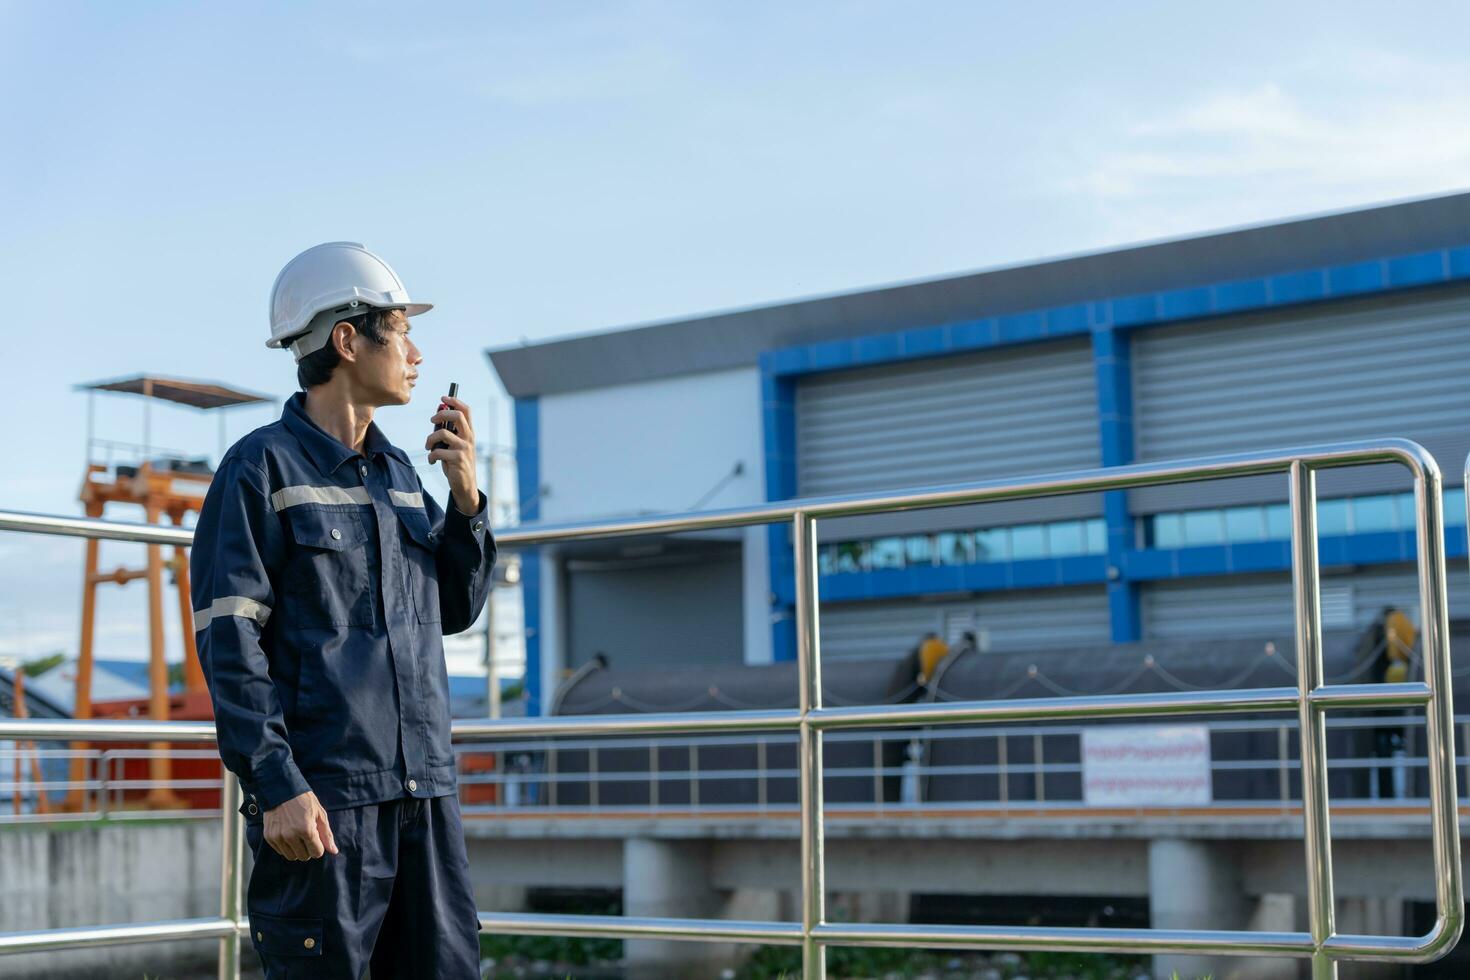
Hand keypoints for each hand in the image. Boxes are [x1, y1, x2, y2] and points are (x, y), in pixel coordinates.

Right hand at [263, 790, 338, 860]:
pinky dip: (286, 846)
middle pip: (304, 856)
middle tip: (307, 835)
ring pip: (291, 856)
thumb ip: (327, 834)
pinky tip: (287, 834)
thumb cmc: (304, 801)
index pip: (316, 852)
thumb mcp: (320, 814)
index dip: (319, 846)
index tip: (317, 838)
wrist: (281, 790)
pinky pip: (280, 851)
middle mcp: (291, 836)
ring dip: (297, 849)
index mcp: (306, 830)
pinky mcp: (269, 837)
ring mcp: (278, 837)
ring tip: (297, 835)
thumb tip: (334, 851)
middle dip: (308, 849)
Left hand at [426, 395, 479, 513]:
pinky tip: (432, 460)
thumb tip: (438, 412)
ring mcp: (464, 448)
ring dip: (430, 439)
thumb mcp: (454, 445)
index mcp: (469, 432)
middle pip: (457, 416)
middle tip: (432, 421)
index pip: (466, 410)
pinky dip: (431, 456)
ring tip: (428, 447)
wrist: (465, 485)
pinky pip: (438, 451)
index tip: (443, 398)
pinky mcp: (457, 459)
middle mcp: (469, 438)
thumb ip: (448, 431)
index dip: (455, 401)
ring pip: (443, 433)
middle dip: (441, 414)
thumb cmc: (457, 462)